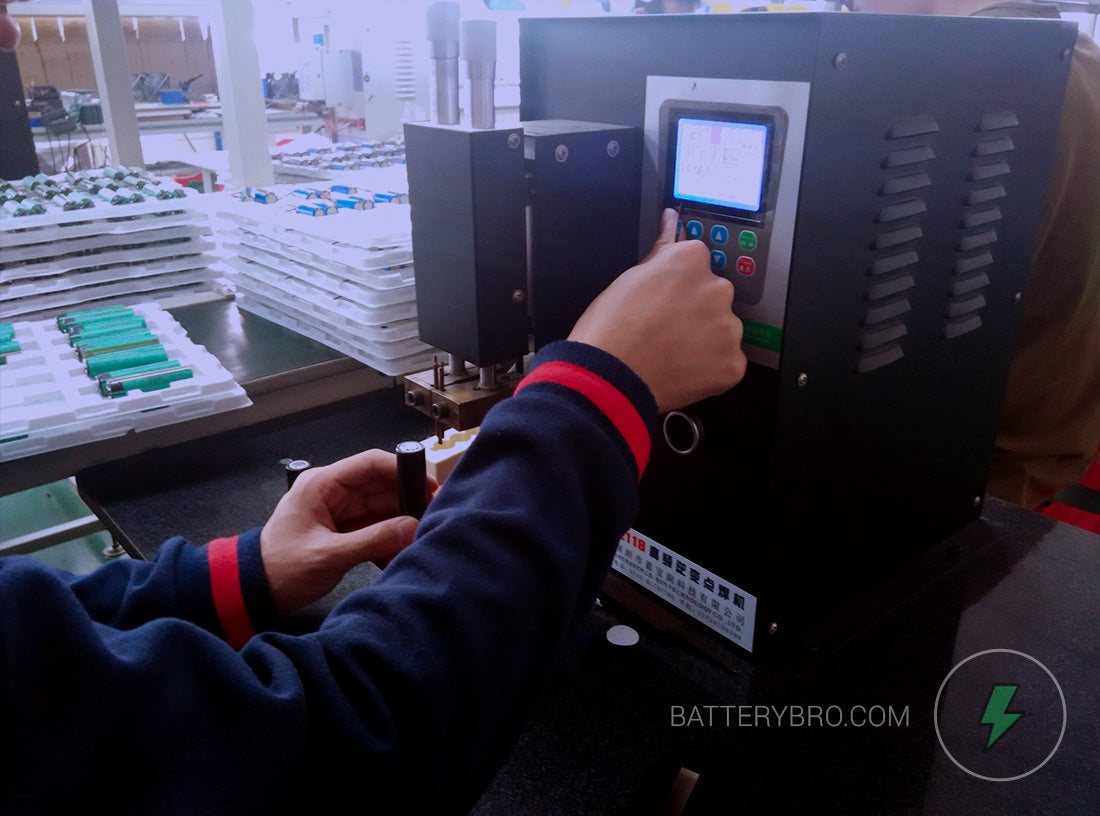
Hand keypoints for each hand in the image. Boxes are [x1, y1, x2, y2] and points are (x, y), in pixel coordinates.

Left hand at [260, 450, 437, 614]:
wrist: (252, 592)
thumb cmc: (280, 568)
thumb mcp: (327, 555)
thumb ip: (371, 540)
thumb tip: (411, 527)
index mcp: (323, 484)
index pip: (371, 464)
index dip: (403, 471)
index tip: (429, 486)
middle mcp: (334, 493)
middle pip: (382, 487)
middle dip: (407, 503)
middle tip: (432, 519)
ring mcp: (340, 513)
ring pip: (382, 510)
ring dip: (400, 526)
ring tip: (416, 541)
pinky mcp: (344, 532)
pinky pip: (375, 529)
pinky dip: (388, 541)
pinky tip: (397, 556)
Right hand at [568, 208, 746, 412]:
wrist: (608, 380)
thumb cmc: (610, 331)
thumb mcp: (630, 278)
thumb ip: (662, 249)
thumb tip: (671, 221)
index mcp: (691, 261)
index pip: (698, 261)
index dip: (679, 283)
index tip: (666, 298)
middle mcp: (716, 289)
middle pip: (715, 295)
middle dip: (696, 310)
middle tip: (665, 329)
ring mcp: (728, 328)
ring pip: (724, 329)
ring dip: (706, 339)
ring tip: (671, 352)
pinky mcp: (732, 363)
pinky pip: (728, 361)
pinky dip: (711, 367)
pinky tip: (683, 369)